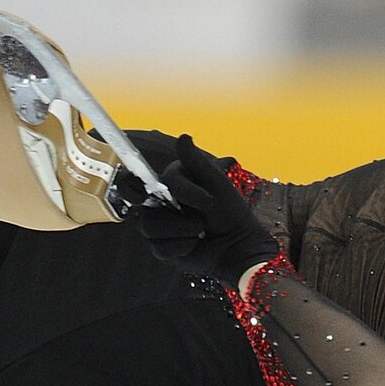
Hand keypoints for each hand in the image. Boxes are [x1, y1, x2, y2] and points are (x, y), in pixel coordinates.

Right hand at [133, 134, 279, 286]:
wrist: (238, 245)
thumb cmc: (231, 212)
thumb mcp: (216, 183)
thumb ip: (196, 163)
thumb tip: (183, 137)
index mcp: (171, 184)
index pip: (147, 181)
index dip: (150, 188)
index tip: (174, 197)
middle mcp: (161, 204)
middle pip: (146, 207)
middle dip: (177, 214)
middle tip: (202, 217)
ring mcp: (160, 227)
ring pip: (150, 227)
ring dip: (183, 229)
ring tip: (201, 230)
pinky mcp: (163, 248)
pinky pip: (160, 248)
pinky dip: (182, 247)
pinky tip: (195, 244)